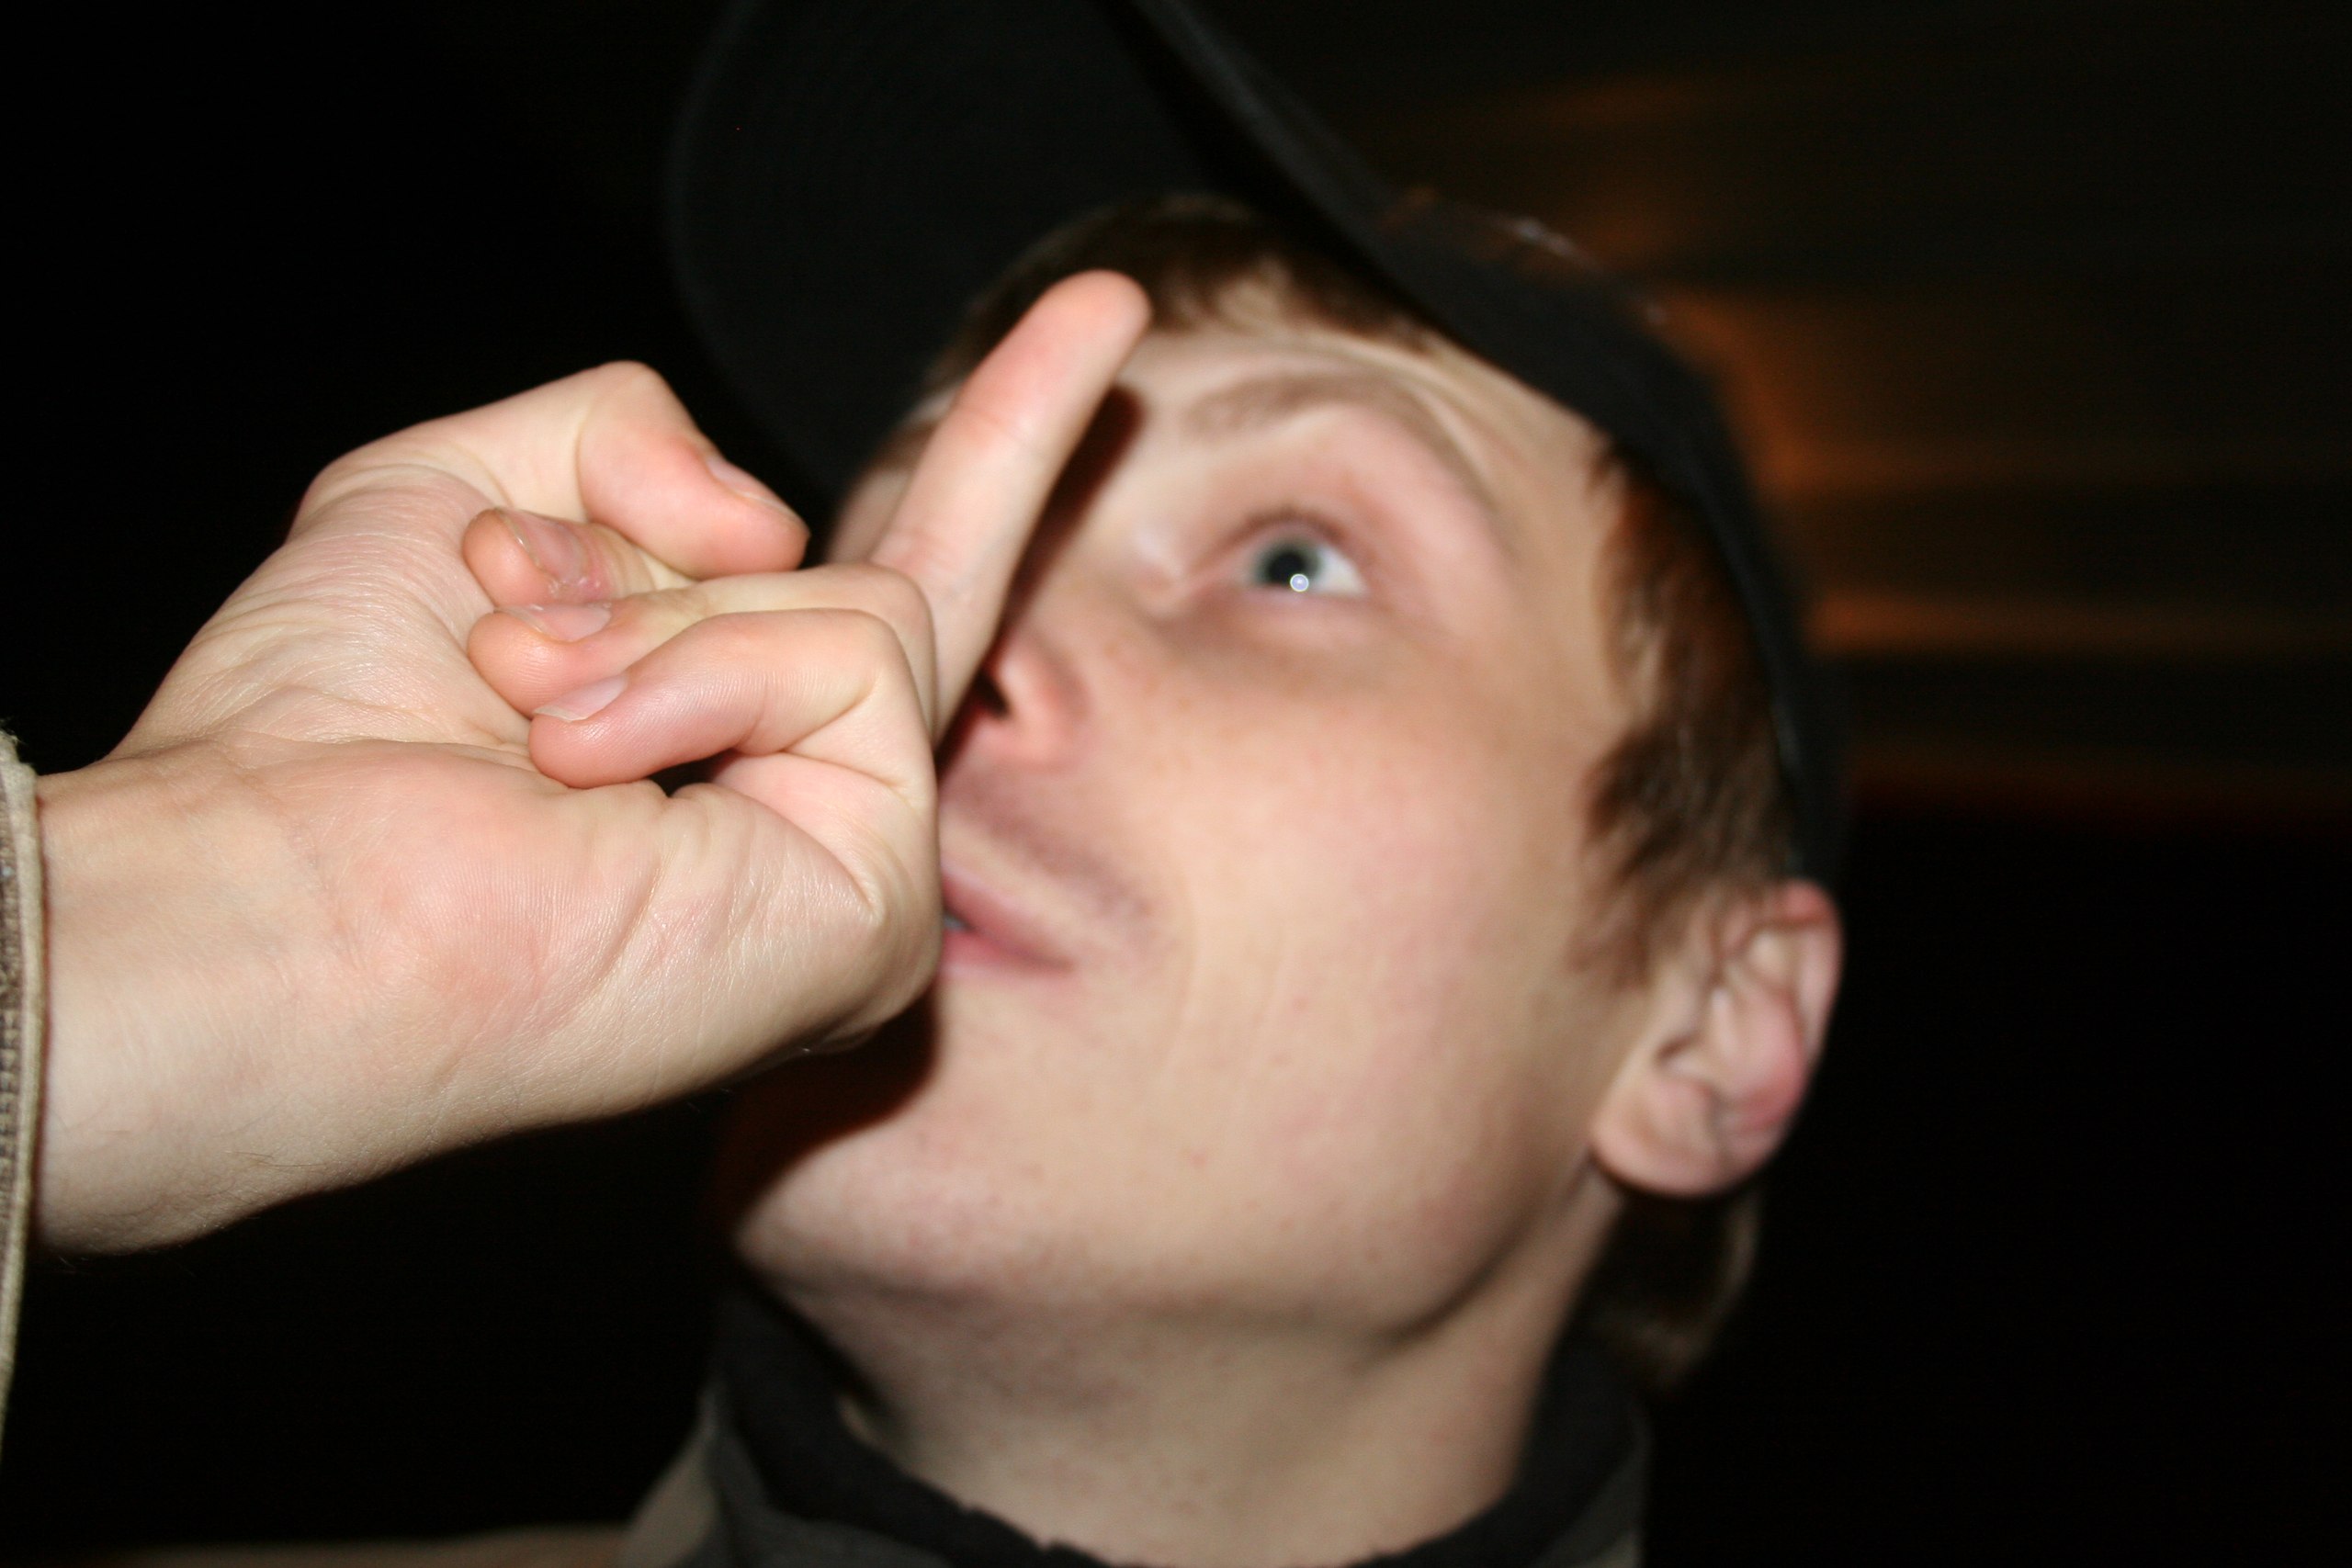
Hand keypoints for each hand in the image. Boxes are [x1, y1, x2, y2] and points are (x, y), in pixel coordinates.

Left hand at [34, 271, 1149, 1251]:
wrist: (275, 883)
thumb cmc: (319, 729)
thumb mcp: (451, 493)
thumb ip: (623, 429)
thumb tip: (769, 520)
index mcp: (710, 733)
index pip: (879, 573)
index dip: (992, 445)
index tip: (1099, 322)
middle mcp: (796, 804)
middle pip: (941, 578)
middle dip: (982, 443)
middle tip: (787, 484)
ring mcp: (853, 866)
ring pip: (864, 607)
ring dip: (652, 614)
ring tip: (527, 705)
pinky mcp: (880, 913)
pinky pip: (853, 666)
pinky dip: (696, 673)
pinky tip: (586, 767)